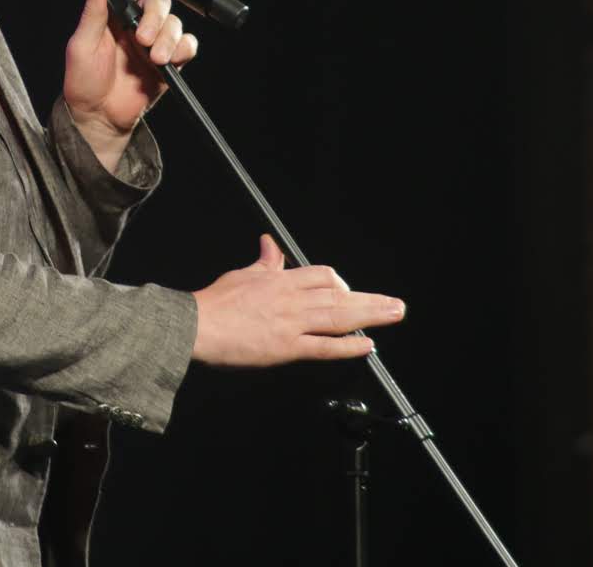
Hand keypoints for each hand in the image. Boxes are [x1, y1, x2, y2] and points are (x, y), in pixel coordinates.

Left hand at [63, 0, 198, 170]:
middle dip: (156, 16)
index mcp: (115, 13)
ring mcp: (155, 42)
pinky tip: (170, 60)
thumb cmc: (82, 82)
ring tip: (153, 57)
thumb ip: (92, 13)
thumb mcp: (81, 45)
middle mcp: (138, 23)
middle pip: (161, 1)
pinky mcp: (170, 62)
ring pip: (175, 24)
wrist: (98, 118)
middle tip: (143, 37)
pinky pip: (188, 46)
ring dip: (168, 37)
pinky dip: (183, 49)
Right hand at [191, 235, 405, 366]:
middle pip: (340, 295)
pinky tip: (367, 344)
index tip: (349, 293)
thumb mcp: (242, 274)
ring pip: (339, 317)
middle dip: (371, 299)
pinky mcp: (287, 347)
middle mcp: (292, 299)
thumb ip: (264, 263)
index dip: (341, 284)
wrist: (197, 326)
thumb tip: (270, 244)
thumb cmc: (214, 303)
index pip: (322, 276)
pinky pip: (324, 346)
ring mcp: (292, 323)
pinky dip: (348, 346)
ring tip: (393, 315)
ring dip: (370, 315)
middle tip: (395, 304)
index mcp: (280, 281)